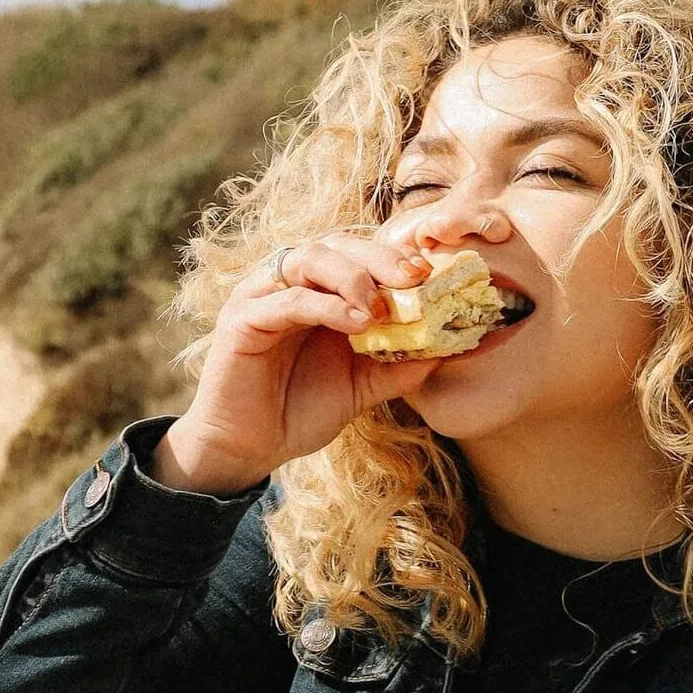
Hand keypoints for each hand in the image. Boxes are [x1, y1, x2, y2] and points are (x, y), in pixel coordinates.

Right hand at [153, 229, 438, 493]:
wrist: (248, 448)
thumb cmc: (300, 410)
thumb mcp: (362, 385)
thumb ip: (400, 364)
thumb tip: (450, 349)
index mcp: (318, 290)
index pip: (358, 254)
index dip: (395, 258)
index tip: (432, 273)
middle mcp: (289, 283)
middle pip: (336, 244)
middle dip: (379, 257)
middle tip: (415, 277)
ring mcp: (262, 295)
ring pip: (308, 258)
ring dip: (351, 275)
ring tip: (379, 306)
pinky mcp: (242, 318)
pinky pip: (286, 299)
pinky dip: (324, 305)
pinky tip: (355, 323)